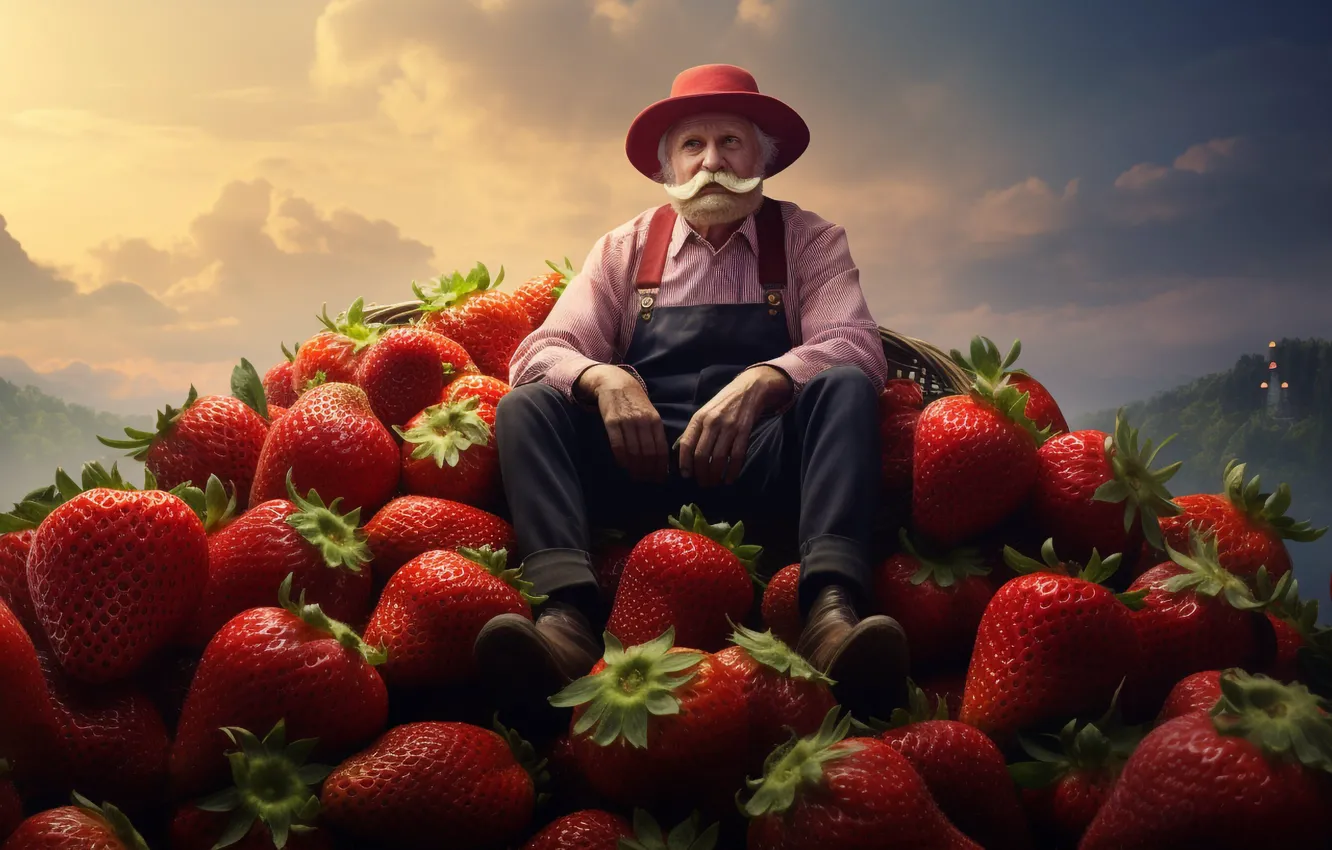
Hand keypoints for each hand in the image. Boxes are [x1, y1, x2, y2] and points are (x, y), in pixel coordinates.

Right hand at [577, 365, 667, 482]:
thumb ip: (655, 433)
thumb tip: (662, 459)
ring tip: (635, 476)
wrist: (616, 383)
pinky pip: (617, 445)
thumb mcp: (650, 414)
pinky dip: (621, 458)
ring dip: (634, 468)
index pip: (661, 449)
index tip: (659, 479)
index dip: (660, 467)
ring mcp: (626, 421)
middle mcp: (642, 421)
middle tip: (646, 480)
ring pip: (633, 451)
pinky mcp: (611, 421)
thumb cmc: (635, 402)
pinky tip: (623, 465)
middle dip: (648, 471)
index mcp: (655, 421)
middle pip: (648, 453)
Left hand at [677, 366, 791, 487]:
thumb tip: (683, 455)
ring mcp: (729, 427)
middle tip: (702, 484)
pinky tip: (729, 479)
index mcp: (698, 418)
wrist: (749, 389)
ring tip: (714, 483)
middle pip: (701, 455)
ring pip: (718, 458)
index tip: (686, 476)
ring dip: (715, 475)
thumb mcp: (705, 412)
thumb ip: (695, 431)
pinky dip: (732, 471)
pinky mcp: (744, 431)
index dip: (684, 463)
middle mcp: (712, 423)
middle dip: (700, 474)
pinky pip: (736, 456)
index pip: (686, 444)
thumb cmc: (724, 404)